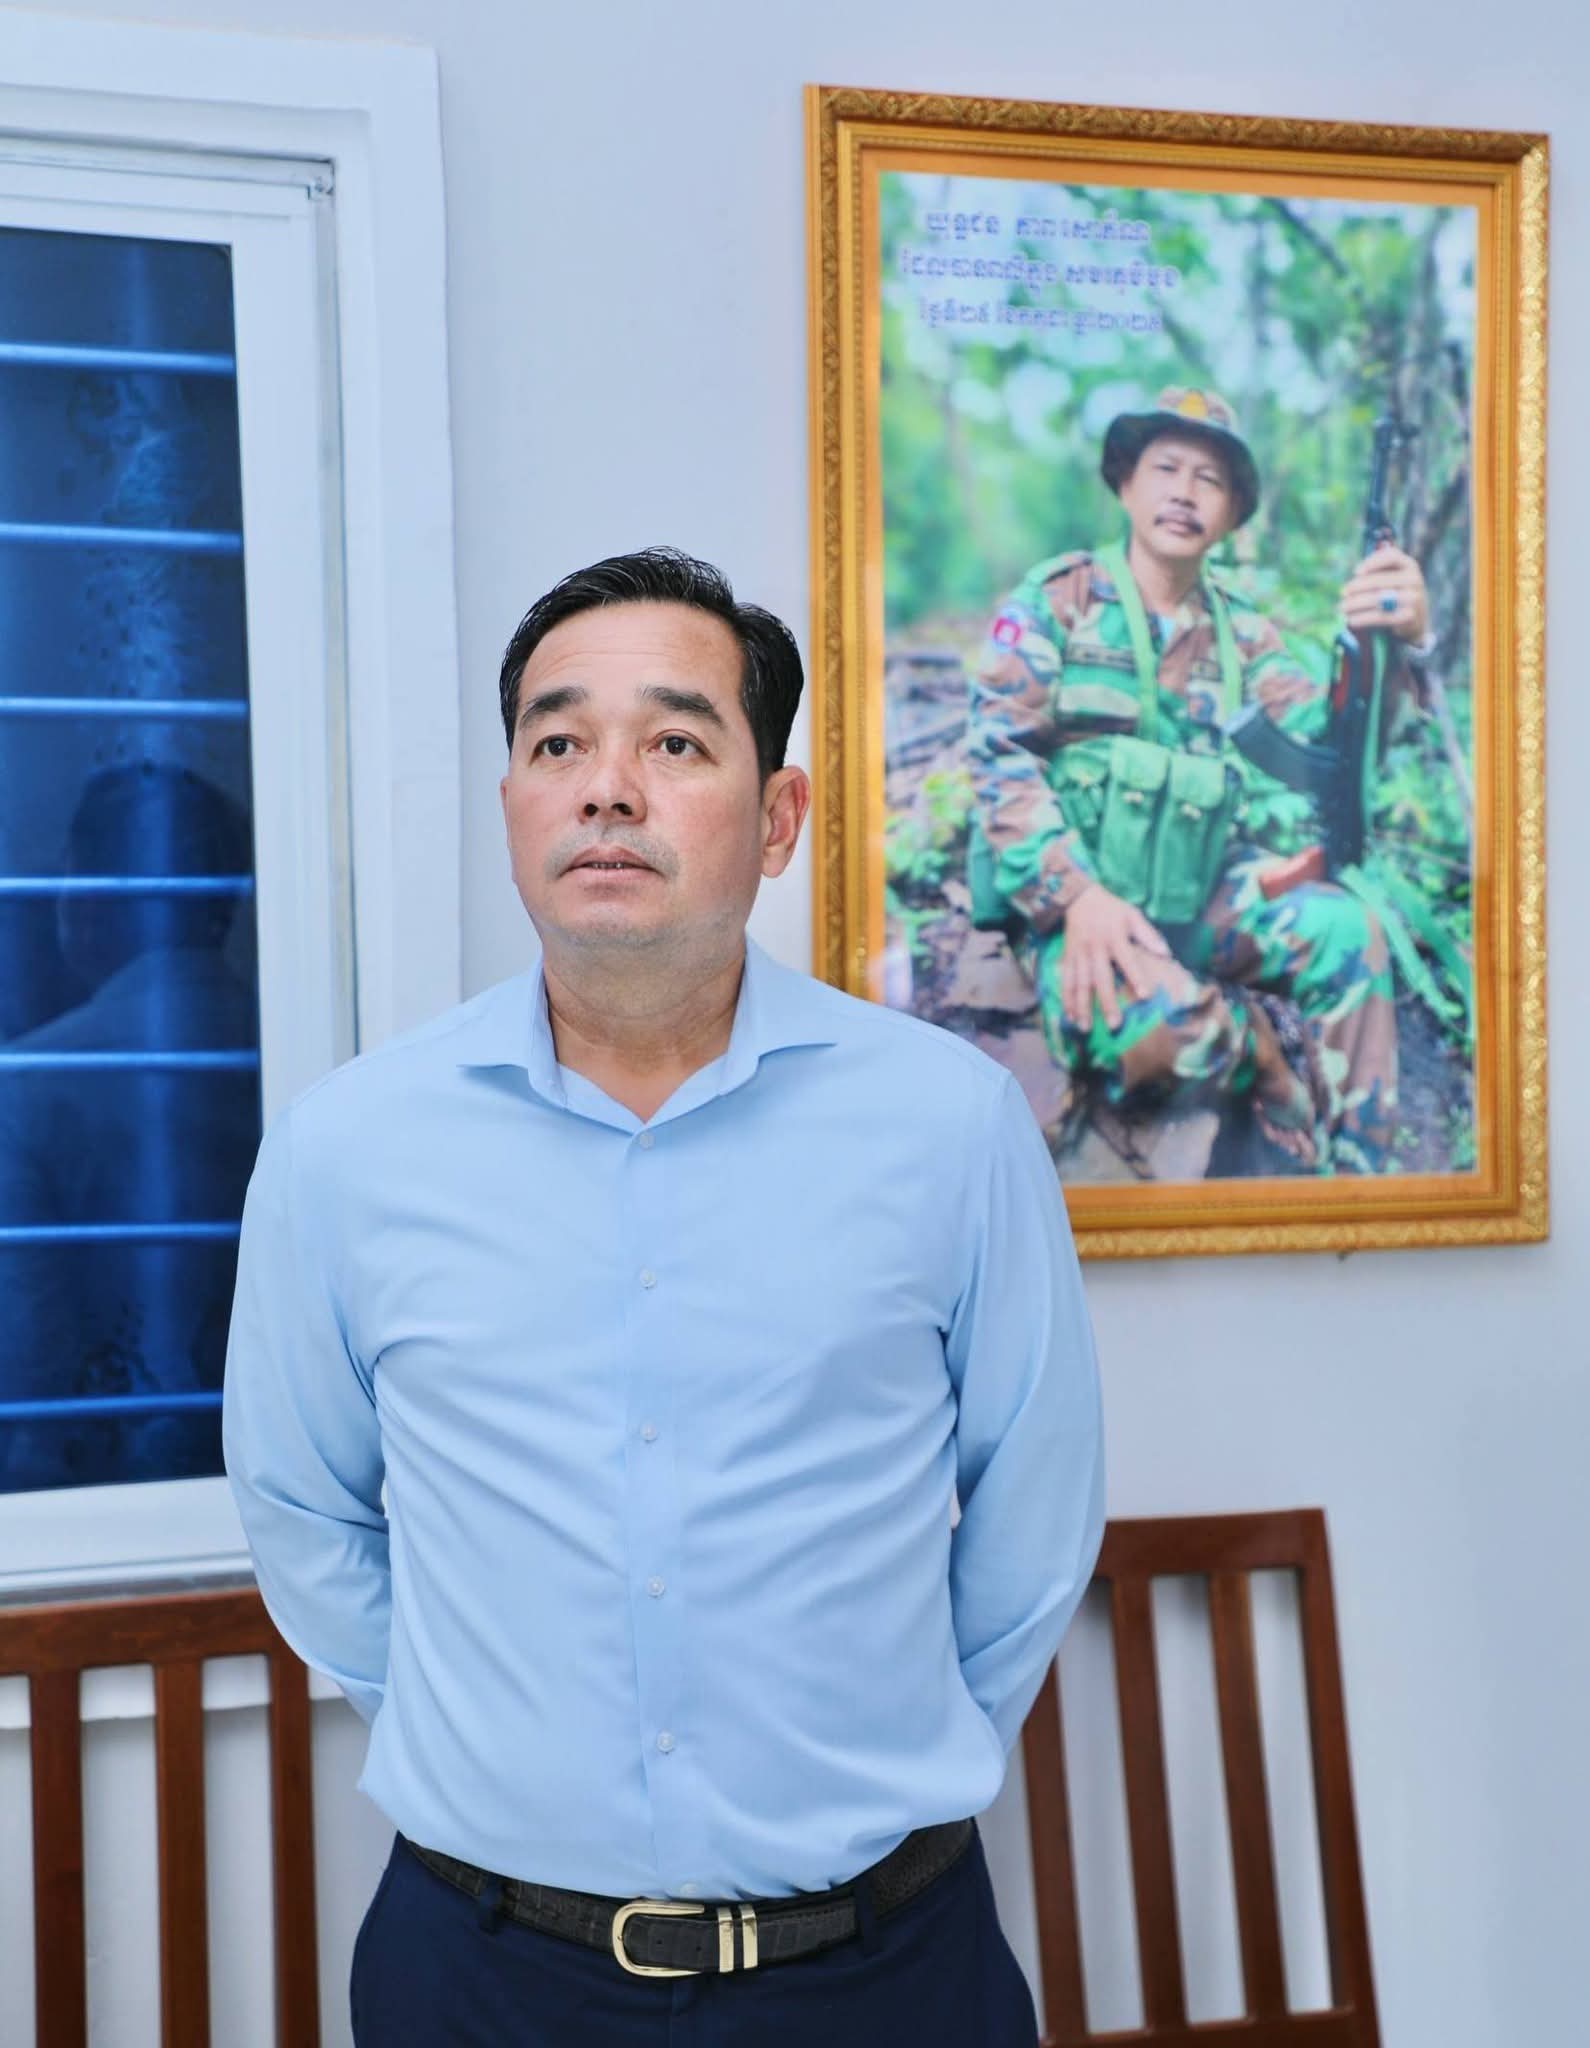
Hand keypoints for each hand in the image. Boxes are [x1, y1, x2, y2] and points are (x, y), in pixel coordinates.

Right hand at [1061, 884, 1170, 1032]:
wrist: (1078, 898)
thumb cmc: (1111, 909)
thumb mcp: (1132, 915)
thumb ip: (1148, 934)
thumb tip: (1166, 953)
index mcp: (1114, 938)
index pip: (1127, 959)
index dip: (1135, 976)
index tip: (1145, 995)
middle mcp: (1095, 948)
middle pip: (1100, 978)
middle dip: (1106, 1002)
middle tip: (1113, 1024)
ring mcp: (1078, 955)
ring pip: (1079, 984)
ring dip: (1081, 1006)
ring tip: (1085, 1027)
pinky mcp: (1067, 958)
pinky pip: (1065, 981)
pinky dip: (1065, 999)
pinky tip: (1068, 1015)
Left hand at [1340, 541, 1429, 645]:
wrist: (1417, 619)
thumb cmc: (1397, 594)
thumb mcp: (1393, 578)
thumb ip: (1378, 571)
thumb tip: (1356, 574)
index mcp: (1409, 565)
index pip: (1391, 556)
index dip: (1372, 562)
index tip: (1355, 572)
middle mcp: (1414, 579)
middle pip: (1379, 580)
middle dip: (1356, 587)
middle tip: (1342, 592)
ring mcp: (1413, 598)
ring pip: (1377, 599)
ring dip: (1355, 604)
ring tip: (1342, 607)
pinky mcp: (1408, 616)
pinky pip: (1380, 616)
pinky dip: (1363, 618)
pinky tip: (1351, 619)